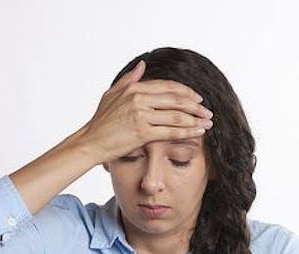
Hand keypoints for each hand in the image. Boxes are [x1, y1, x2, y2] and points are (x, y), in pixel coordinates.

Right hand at [79, 59, 213, 162]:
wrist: (90, 142)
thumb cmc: (100, 122)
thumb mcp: (111, 94)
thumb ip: (129, 79)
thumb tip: (143, 65)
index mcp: (134, 88)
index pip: (167, 86)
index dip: (186, 92)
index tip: (198, 99)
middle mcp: (139, 99)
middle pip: (176, 100)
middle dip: (196, 106)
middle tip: (208, 112)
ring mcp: (141, 115)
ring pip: (176, 116)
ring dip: (195, 119)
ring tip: (207, 123)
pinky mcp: (142, 132)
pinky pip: (171, 131)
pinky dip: (187, 131)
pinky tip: (198, 133)